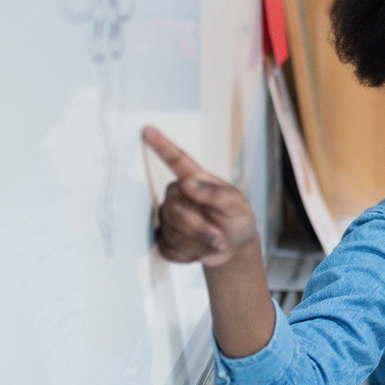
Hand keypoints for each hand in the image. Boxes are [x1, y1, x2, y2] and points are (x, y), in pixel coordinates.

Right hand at [143, 126, 258, 266]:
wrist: (233, 247)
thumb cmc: (236, 219)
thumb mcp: (237, 205)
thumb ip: (216, 194)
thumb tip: (188, 184)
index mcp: (194, 179)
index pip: (176, 161)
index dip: (161, 146)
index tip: (147, 130)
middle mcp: (176, 196)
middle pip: (174, 211)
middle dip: (199, 229)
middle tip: (220, 238)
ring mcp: (168, 218)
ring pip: (173, 234)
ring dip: (200, 244)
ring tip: (216, 241)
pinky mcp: (164, 239)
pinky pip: (171, 250)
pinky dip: (192, 254)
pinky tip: (202, 249)